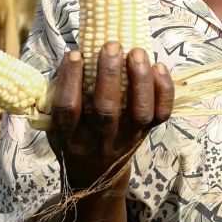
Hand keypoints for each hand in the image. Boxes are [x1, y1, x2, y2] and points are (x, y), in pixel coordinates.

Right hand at [46, 43, 173, 190]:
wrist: (97, 175)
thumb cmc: (75, 136)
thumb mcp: (57, 124)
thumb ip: (61, 93)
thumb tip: (74, 55)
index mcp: (71, 136)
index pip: (68, 109)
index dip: (70, 80)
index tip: (75, 54)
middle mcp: (99, 141)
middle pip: (106, 110)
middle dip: (109, 75)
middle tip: (111, 46)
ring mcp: (126, 139)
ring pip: (139, 113)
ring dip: (140, 80)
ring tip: (137, 52)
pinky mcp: (147, 134)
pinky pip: (160, 114)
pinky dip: (164, 90)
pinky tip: (158, 66)